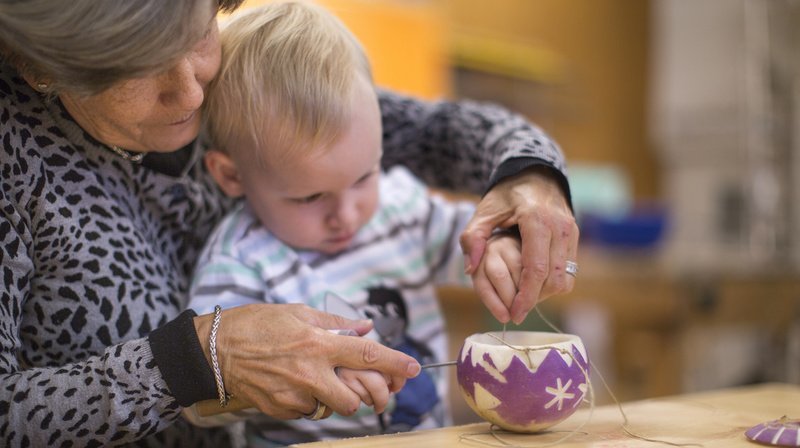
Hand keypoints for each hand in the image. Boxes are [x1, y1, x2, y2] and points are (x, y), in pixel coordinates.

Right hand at [194, 304, 420, 418]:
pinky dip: (309, 402)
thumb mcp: (297, 311)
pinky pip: (307, 412)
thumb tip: (365, 328)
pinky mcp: (280, 409)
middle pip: (354, 398)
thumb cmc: (256, 324)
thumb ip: (334, 323)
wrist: (215, 349)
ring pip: (332, 409)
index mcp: (317, 343)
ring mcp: (294, 394)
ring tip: (318, 380)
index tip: (414, 368)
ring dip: (334, 398)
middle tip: (356, 383)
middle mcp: (309, 372)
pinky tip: (295, 384)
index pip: (366, 354)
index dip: (394, 362)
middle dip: (362, 395)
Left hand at [460, 167, 578, 323]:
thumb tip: (470, 269)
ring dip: (545, 292)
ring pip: (565, 277)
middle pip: (553, 278)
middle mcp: (560, 227)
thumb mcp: (484, 211)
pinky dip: (553, 281)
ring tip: (523, 297)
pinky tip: (534, 282)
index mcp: (537, 220)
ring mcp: (571, 232)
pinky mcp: (575, 237)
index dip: (526, 296)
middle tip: (516, 311)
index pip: (536, 269)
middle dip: (535, 299)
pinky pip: (569, 270)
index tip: (514, 314)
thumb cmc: (506, 195)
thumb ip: (473, 237)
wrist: (535, 174)